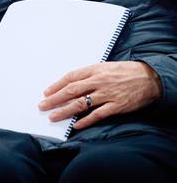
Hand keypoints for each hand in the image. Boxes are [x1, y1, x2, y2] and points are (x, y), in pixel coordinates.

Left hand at [38, 61, 161, 129]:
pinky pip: (98, 115)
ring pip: (81, 104)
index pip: (70, 77)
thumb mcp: (104, 67)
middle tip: (43, 106)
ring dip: (65, 111)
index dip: (56, 85)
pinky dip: (86, 121)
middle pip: (71, 91)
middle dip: (55, 99)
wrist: (149, 78)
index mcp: (94, 70)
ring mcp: (107, 94)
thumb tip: (72, 83)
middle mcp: (98, 81)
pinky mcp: (116, 106)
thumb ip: (89, 75)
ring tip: (53, 116)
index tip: (46, 92)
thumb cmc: (126, 71)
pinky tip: (76, 125)